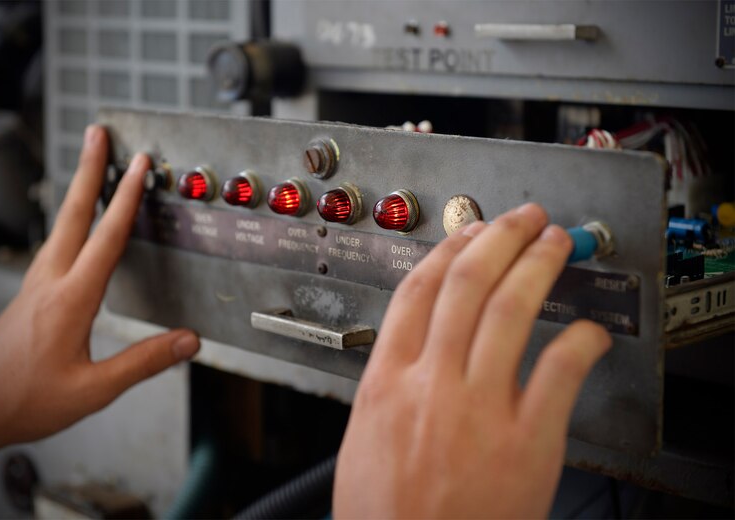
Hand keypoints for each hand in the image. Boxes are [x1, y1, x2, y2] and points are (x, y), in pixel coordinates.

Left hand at [0, 126, 199, 466]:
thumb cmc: (25, 400)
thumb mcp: (94, 389)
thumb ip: (145, 362)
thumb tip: (187, 341)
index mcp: (70, 299)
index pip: (106, 237)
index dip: (126, 197)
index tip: (138, 165)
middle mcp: (49, 283)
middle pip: (72, 213)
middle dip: (87, 169)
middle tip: (97, 134)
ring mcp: (34, 286)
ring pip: (59, 225)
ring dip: (76, 190)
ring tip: (89, 168)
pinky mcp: (29, 294)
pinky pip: (54, 244)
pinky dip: (69, 220)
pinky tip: (73, 226)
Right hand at [334, 204, 611, 517]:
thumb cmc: (385, 515)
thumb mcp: (364, 438)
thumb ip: (387, 386)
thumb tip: (409, 348)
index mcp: (386, 382)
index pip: (417, 292)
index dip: (447, 250)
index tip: (468, 232)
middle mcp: (431, 384)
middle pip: (467, 285)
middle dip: (499, 238)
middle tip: (523, 219)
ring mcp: (479, 409)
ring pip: (510, 311)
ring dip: (537, 266)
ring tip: (555, 244)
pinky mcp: (526, 442)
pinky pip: (559, 373)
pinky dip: (579, 341)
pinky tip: (589, 330)